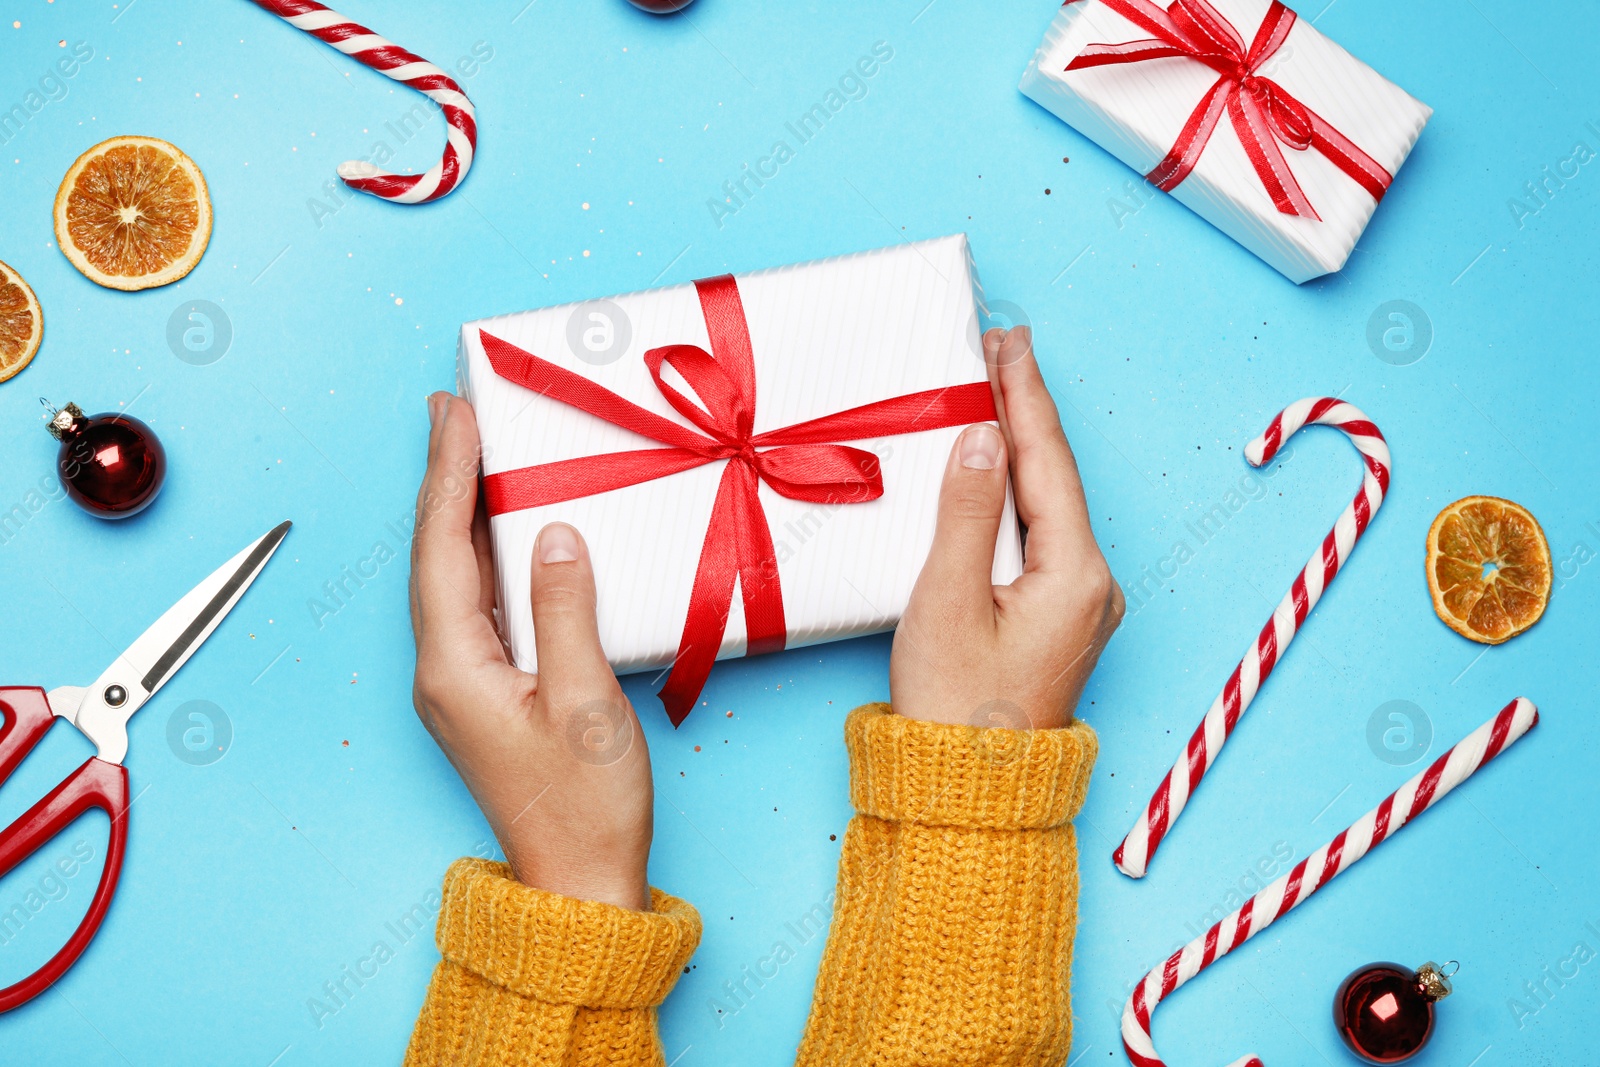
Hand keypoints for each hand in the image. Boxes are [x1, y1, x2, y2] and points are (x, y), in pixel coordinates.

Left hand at [409, 392, 652, 909]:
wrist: (578, 885)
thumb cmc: (585, 807)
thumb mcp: (585, 704)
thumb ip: (566, 613)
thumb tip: (556, 536)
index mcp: (455, 669)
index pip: (443, 549)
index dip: (448, 475)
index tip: (454, 413)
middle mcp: (443, 671)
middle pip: (438, 555)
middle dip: (447, 478)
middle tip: (456, 410)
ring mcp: (461, 683)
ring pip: (456, 577)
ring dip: (465, 511)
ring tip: (477, 449)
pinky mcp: (486, 692)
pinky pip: (478, 604)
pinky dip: (488, 554)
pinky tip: (505, 529)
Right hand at [891, 327, 1122, 730]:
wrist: (966, 792)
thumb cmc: (953, 707)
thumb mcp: (948, 602)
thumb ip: (967, 514)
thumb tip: (981, 441)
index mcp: (1075, 575)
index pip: (1047, 462)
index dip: (1023, 396)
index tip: (1008, 340)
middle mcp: (1093, 584)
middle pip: (1055, 477)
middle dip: (1025, 411)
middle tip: (1001, 346)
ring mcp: (1082, 603)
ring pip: (1049, 505)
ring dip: (1020, 448)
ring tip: (995, 389)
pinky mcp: (1059, 618)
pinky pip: (1042, 535)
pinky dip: (1017, 493)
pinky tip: (996, 468)